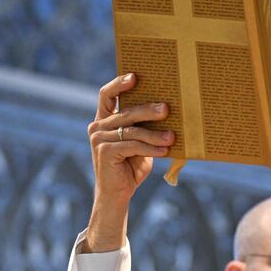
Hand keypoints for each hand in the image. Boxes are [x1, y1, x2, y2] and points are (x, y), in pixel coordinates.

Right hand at [85, 73, 174, 250]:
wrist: (117, 195)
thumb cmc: (130, 167)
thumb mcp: (139, 145)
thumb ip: (144, 129)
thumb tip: (167, 112)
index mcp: (103, 120)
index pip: (107, 95)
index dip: (119, 83)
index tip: (136, 76)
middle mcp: (97, 127)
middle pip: (126, 112)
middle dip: (148, 110)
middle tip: (167, 108)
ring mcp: (99, 139)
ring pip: (132, 131)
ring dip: (155, 134)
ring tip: (172, 136)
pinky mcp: (105, 152)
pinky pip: (133, 146)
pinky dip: (151, 148)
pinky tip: (165, 151)